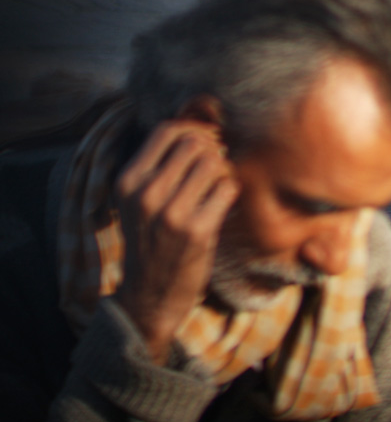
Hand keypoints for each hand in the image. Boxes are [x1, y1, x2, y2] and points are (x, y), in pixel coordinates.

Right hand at [112, 121, 238, 364]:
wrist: (150, 293)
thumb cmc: (152, 239)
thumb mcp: (139, 200)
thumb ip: (160, 167)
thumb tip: (201, 129)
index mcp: (128, 180)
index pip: (167, 130)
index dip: (195, 128)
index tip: (207, 141)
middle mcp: (145, 193)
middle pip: (194, 142)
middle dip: (213, 150)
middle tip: (218, 167)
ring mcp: (170, 212)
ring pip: (214, 163)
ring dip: (225, 171)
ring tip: (219, 187)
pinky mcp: (197, 231)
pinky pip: (228, 189)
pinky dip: (231, 191)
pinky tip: (223, 204)